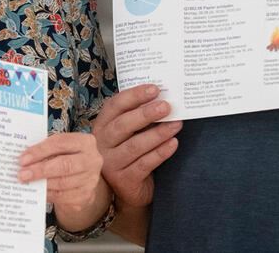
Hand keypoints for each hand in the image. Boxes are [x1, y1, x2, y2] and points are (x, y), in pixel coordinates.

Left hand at [19, 132, 102, 210]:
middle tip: (22, 174)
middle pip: (64, 165)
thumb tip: (24, 159)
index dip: (40, 151)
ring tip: (26, 183)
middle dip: (41, 170)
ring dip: (42, 184)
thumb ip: (46, 150)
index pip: (61, 143)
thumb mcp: (60, 149)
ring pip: (63, 183)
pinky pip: (63, 197)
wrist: (82, 179)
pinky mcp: (86, 196)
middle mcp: (92, 160)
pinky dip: (48, 194)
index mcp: (85, 142)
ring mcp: (91, 179)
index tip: (23, 159)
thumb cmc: (67, 158)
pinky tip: (37, 192)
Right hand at [91, 84, 180, 206]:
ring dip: (158, 134)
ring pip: (135, 145)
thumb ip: (139, 116)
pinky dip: (160, 153)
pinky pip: (144, 164)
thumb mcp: (130, 133)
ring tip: (177, 124)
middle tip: (167, 106)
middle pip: (122, 125)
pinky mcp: (123, 180)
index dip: (134, 96)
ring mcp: (110, 163)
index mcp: (102, 125)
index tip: (155, 89)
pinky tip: (173, 143)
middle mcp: (102, 144)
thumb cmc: (132, 153)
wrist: (130, 190)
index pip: (115, 106)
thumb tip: (163, 97)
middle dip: (145, 114)